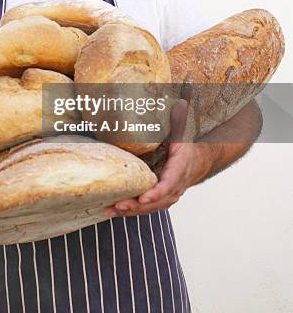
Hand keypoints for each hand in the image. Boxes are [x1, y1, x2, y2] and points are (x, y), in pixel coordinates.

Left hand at [104, 99, 209, 216]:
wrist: (203, 156)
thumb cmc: (191, 142)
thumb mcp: (185, 129)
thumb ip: (179, 117)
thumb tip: (178, 101)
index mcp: (181, 166)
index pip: (170, 184)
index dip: (156, 193)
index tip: (143, 198)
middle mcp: (177, 183)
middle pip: (158, 200)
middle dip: (137, 206)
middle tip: (118, 205)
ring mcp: (171, 192)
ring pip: (152, 207)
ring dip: (132, 211)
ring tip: (110, 210)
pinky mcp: (163, 196)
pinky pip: (149, 206)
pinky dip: (134, 210)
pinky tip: (116, 209)